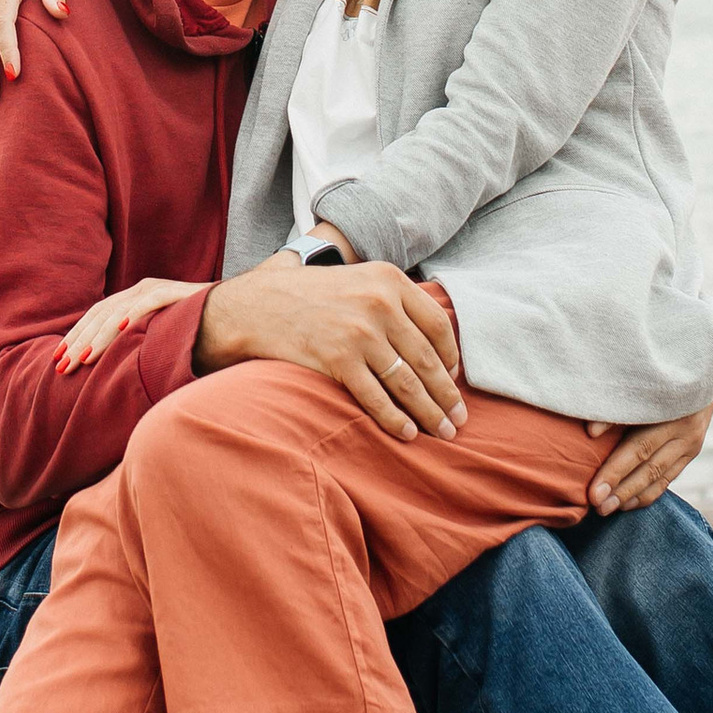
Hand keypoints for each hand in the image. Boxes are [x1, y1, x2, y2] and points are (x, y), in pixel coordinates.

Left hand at [58, 276, 202, 371]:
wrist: (235, 311)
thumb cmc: (196, 329)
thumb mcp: (158, 337)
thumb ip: (136, 344)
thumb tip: (110, 368)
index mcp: (133, 298)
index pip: (96, 316)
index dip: (76, 336)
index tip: (58, 358)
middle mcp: (141, 289)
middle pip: (100, 314)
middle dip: (79, 341)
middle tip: (62, 365)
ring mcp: (158, 288)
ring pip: (119, 311)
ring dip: (98, 335)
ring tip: (83, 357)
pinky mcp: (176, 292)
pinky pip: (149, 302)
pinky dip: (133, 314)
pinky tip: (119, 329)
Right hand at [196, 256, 466, 444]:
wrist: (254, 306)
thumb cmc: (307, 296)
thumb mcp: (356, 279)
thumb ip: (392, 300)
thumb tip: (432, 336)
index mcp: (389, 279)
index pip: (438, 325)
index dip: (451, 358)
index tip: (453, 379)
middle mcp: (379, 303)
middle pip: (427, 359)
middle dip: (446, 395)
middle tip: (458, 419)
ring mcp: (359, 333)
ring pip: (407, 383)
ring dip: (429, 413)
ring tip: (442, 432)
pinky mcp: (338, 360)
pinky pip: (376, 398)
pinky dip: (395, 420)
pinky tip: (407, 433)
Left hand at [583, 320, 712, 514]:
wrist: (704, 368)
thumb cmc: (658, 373)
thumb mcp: (640, 383)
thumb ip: (616, 408)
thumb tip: (589, 431)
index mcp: (672, 410)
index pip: (639, 448)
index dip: (615, 471)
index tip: (592, 492)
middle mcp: (685, 431)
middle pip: (649, 467)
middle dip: (621, 489)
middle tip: (597, 506)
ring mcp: (691, 443)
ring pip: (659, 477)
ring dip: (632, 495)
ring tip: (607, 511)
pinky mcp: (691, 452)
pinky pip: (668, 478)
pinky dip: (649, 493)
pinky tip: (628, 504)